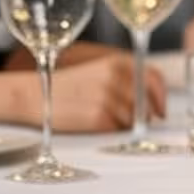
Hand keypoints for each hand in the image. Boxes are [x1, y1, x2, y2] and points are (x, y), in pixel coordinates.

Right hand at [20, 54, 166, 132]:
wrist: (33, 95)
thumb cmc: (66, 86)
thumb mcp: (97, 71)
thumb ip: (124, 79)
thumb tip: (151, 100)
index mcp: (116, 62)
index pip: (153, 78)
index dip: (161, 97)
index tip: (161, 110)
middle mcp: (115, 77)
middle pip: (145, 103)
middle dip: (144, 116)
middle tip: (133, 122)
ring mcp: (107, 97)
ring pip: (132, 120)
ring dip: (124, 125)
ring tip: (103, 119)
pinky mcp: (98, 117)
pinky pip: (116, 130)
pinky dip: (110, 131)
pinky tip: (94, 124)